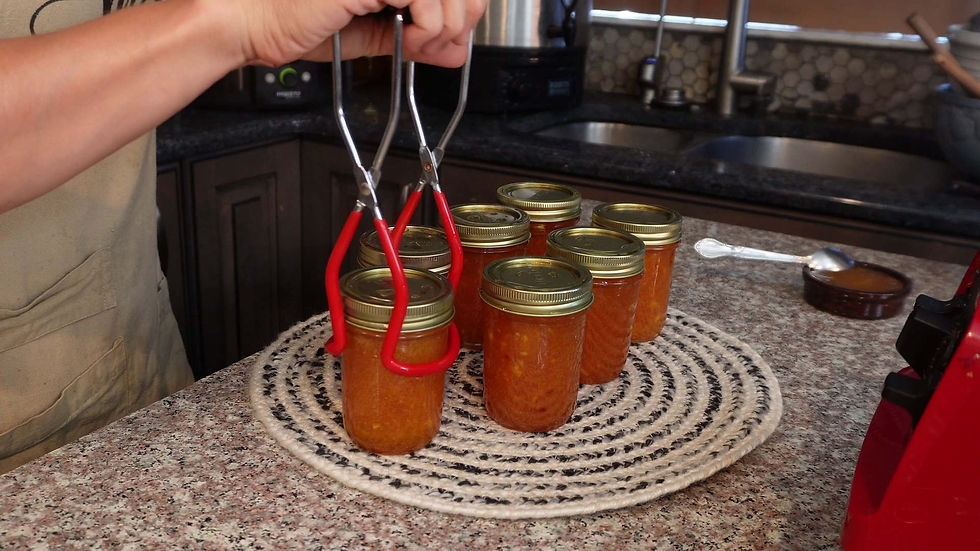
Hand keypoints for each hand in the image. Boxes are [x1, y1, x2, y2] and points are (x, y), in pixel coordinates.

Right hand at [233, 0, 487, 67]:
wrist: (255, 24)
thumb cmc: (297, 24)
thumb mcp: (374, 33)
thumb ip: (418, 37)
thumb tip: (457, 50)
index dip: (466, 5)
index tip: (455, 32)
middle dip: (463, 18)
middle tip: (440, 44)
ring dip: (446, 27)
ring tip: (418, 44)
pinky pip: (428, 0)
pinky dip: (428, 29)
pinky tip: (406, 38)